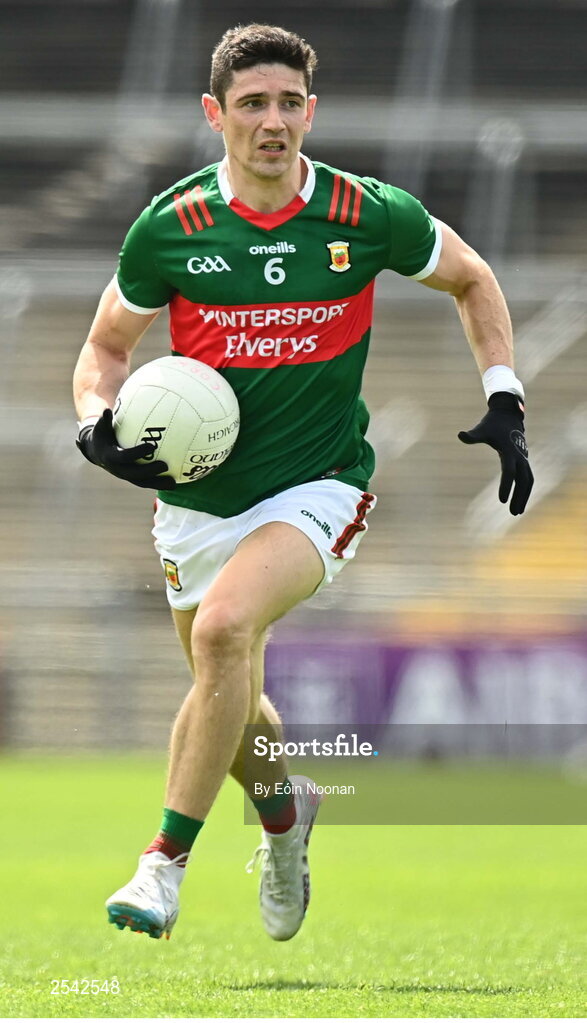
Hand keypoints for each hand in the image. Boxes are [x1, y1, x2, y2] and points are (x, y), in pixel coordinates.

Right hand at [76, 408, 175, 488]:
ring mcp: (125, 476)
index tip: (151, 446)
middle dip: (150, 471)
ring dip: (158, 484)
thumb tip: (107, 409)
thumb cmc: (102, 435)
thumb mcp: (101, 427)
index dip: (138, 453)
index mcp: (110, 457)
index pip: (125, 457)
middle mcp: (118, 470)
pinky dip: (159, 483)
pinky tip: (174, 481)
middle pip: (135, 474)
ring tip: (173, 483)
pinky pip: (146, 482)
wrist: (97, 452)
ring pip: (142, 482)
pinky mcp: (132, 479)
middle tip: (165, 465)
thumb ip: (104, 420)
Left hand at [458, 391, 532, 514]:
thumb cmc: (492, 424)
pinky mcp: (525, 460)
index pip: (509, 472)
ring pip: (528, 480)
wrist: (508, 416)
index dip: (506, 485)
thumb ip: (472, 435)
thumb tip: (460, 435)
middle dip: (519, 496)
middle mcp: (520, 456)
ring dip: (524, 496)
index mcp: (509, 451)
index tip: (501, 500)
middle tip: (512, 512)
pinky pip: (528, 478)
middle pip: (523, 480)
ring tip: (517, 512)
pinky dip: (526, 490)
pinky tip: (520, 502)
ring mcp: (524, 458)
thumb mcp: (481, 429)